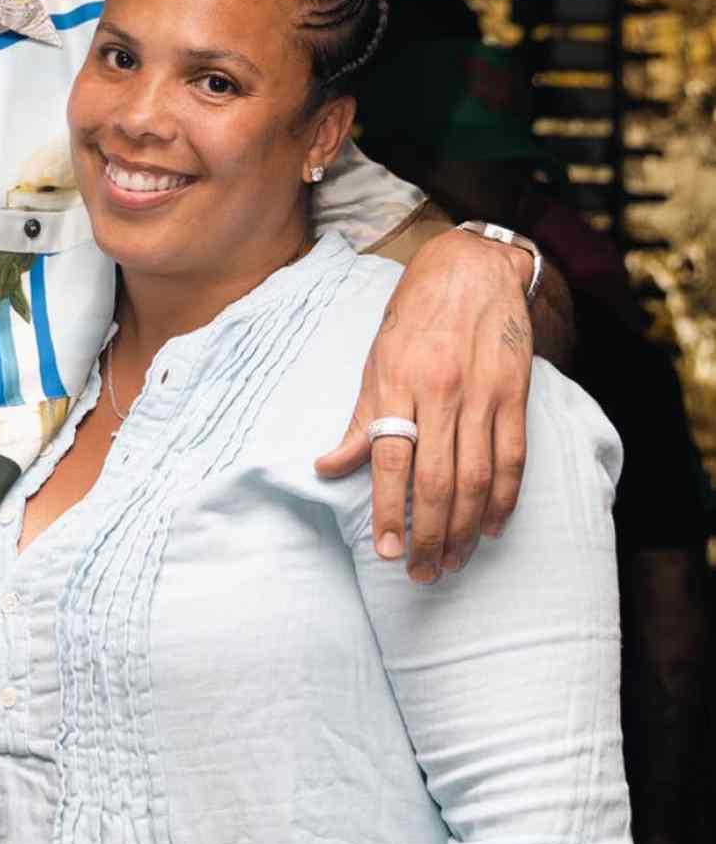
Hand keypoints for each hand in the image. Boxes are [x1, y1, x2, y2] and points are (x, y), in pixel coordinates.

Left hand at [316, 229, 532, 581]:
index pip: (390, 459)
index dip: (389, 509)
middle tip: (422, 573)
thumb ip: (359, 420)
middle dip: (429, 534)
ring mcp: (483, 394)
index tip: (387, 551)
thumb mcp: (375, 361)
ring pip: (477, 476)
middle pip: (437, 478)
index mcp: (398, 383)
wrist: (470, 269)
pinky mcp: (515, 394)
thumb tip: (327, 468)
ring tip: (452, 561)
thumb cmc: (413, 319)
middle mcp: (441, 391)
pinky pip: (514, 456)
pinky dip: (505, 497)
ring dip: (466, 527)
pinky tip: (491, 526)